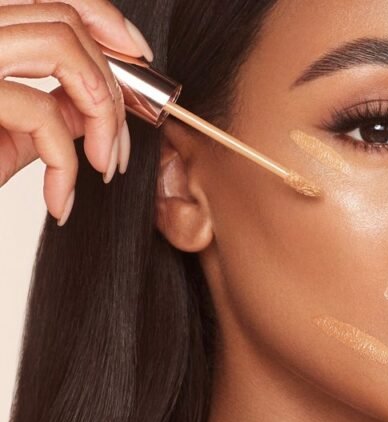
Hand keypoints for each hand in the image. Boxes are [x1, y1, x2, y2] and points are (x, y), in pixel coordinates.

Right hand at [0, 0, 153, 225]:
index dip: (104, 18)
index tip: (138, 55)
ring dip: (102, 114)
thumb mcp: (4, 138)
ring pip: (63, 48)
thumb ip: (50, 112)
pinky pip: (44, 113)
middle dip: (114, 87)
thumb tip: (99, 104)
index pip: (50, 0)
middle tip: (118, 147)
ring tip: (101, 165)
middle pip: (65, 22)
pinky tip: (61, 199)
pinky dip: (68, 165)